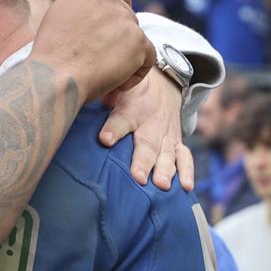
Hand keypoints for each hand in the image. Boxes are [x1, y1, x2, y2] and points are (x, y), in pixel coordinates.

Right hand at [30, 0, 150, 100]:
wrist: (54, 76)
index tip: (114, 30)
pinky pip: (149, 57)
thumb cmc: (51, 58)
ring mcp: (126, 19)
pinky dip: (136, 73)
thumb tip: (102, 18)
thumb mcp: (60, 19)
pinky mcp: (138, 41)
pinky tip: (118, 85)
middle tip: (102, 62)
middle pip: (130, 18)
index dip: (121, 11)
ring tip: (105, 76)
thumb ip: (85, 11)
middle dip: (121, 39)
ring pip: (138, 39)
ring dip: (126, 57)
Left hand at [99, 66, 192, 190]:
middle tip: (138, 177)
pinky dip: (187, 171)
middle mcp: (151, 124)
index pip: (121, 119)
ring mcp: (166, 135)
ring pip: (167, 153)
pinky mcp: (177, 143)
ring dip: (165, 170)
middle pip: (147, 143)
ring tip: (162, 185)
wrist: (165, 84)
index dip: (113, 129)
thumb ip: (103, 95)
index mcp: (132, 110)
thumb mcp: (118, 87)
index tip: (105, 140)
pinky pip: (184, 156)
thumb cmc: (133, 92)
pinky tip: (186, 187)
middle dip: (143, 161)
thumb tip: (84, 95)